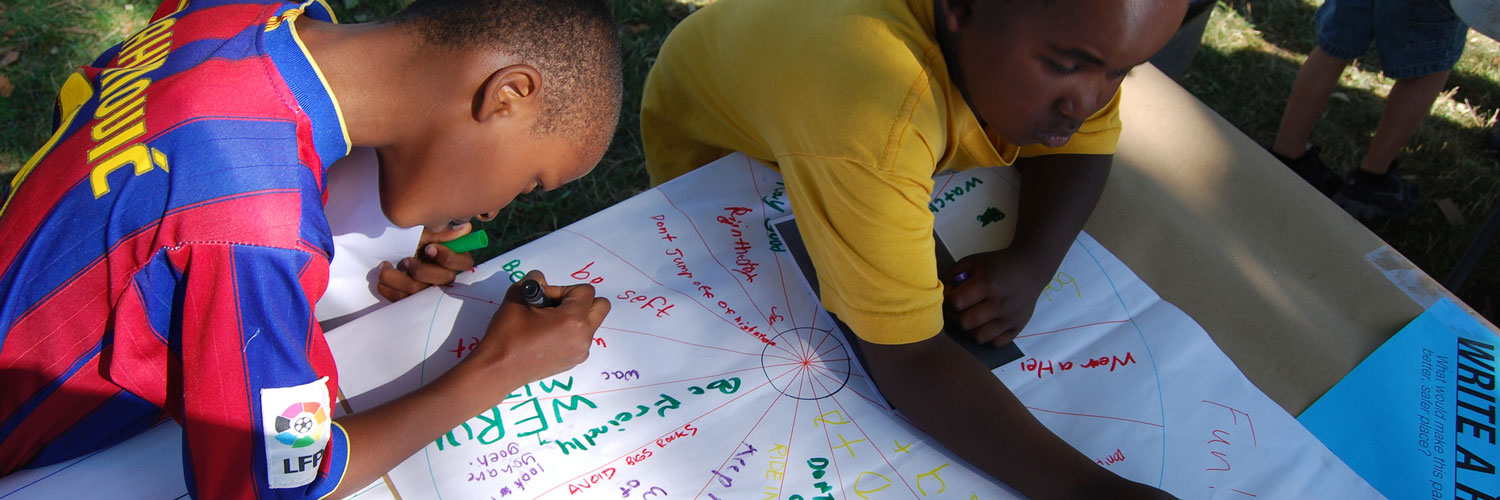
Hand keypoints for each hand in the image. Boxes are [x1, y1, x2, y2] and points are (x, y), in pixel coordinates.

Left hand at [376, 223, 477, 300]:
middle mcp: (443, 278)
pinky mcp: (409, 299)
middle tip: (406, 261)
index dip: (448, 258)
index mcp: (452, 260)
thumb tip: (465, 228)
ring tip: (386, 267)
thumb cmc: (411, 241)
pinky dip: (387, 286)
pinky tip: (384, 274)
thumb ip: (442, 233)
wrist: (389, 252)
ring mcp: (426, 290)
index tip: (429, 248)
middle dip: (421, 270)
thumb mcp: (424, 234)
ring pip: (416, 291)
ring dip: (397, 278)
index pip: (464, 263)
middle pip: (442, 280)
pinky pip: (399, 298)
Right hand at [462, 270, 610, 394]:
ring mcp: (581, 351)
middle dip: (581, 300)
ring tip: (549, 321)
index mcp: (574, 320)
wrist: (497, 370)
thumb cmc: (507, 334)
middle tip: (556, 306)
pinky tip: (547, 336)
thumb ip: (534, 280)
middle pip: (601, 306)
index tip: (544, 298)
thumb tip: (541, 279)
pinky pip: (582, 338)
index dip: (563, 289)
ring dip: (576, 316)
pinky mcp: (574, 361)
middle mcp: (584, 337)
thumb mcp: (518, 297)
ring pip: (591, 323)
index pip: (585, 290)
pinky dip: (571, 332)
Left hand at [943, 247, 1055, 346]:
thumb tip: (940, 294)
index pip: (957, 302)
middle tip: (957, 309)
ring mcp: (1010, 318)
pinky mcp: (1017, 328)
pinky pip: (994, 343)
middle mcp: (1000, 303)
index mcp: (988, 283)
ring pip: (978, 337)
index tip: (952, 294)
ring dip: (969, 329)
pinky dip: (986, 337)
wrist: (1031, 268)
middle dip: (955, 317)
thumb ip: (952, 275)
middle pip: (965, 322)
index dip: (949, 299)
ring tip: (970, 318)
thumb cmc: (997, 265)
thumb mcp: (973, 261)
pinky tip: (984, 325)